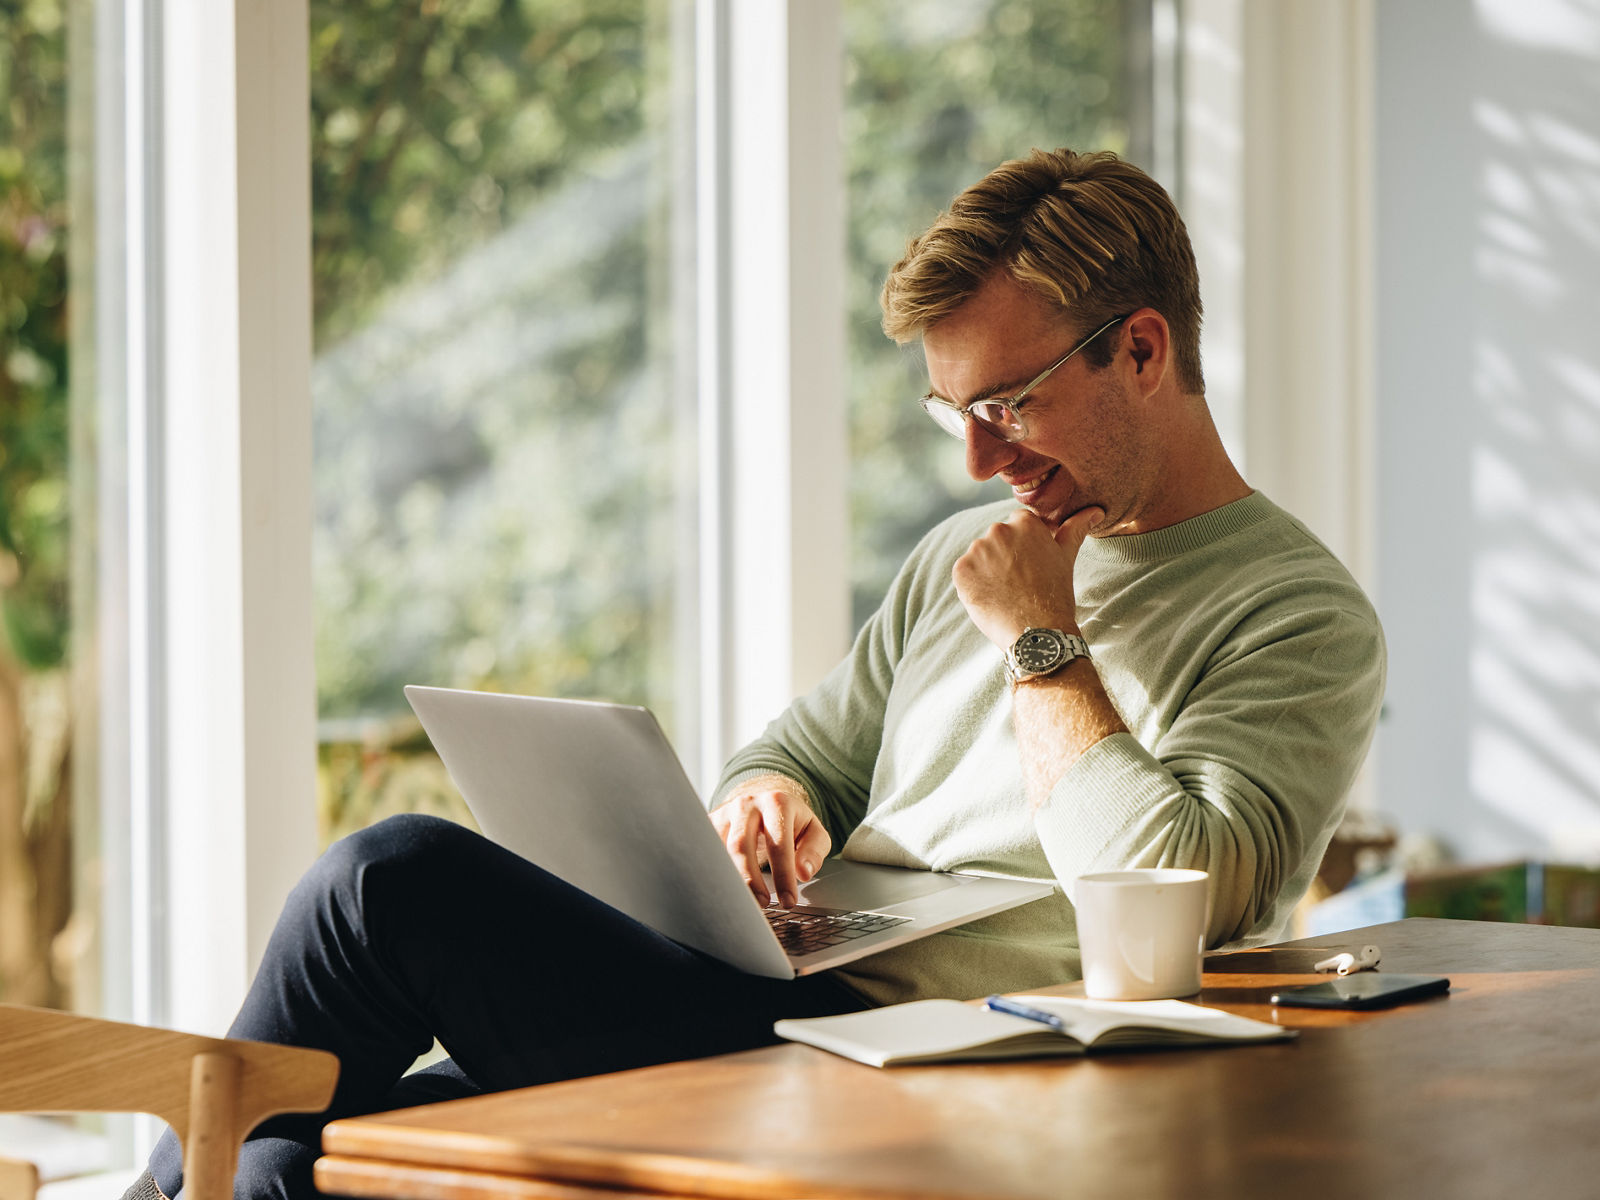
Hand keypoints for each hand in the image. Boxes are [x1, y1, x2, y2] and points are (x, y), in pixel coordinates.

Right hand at [709, 777, 830, 908]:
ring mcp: (724, 812)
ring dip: (730, 880)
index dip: (783, 875)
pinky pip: (706, 851)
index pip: (778, 843)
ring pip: (718, 850)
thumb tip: (803, 872)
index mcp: (776, 803)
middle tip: (763, 904)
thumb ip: (814, 851)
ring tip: (744, 902)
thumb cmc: (792, 823)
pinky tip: (725, 890)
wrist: (766, 803)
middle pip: (740, 845)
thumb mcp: (813, 832)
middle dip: (750, 879)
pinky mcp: (709, 824)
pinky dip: (714, 873)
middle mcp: (747, 804)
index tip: (788, 901)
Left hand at [952, 506, 1102, 647]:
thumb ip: (1076, 528)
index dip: (1024, 547)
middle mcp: (998, 530)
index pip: (1018, 525)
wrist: (1037, 633)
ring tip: (1006, 592)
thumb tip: (1095, 510)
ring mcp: (977, 550)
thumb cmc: (1055, 595)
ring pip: (980, 556)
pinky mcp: (961, 570)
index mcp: (1025, 522)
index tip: (1031, 566)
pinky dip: (973, 584)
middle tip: (1020, 582)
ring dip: (987, 570)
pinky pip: (965, 573)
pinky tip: (991, 598)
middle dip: (1005, 557)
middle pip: (997, 539)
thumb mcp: (1066, 557)